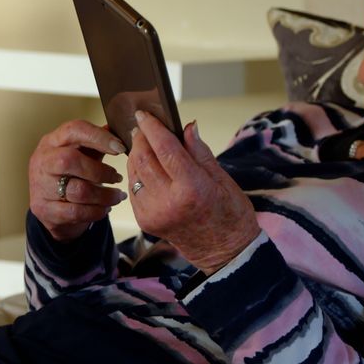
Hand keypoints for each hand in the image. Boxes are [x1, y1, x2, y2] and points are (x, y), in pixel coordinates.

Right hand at [28, 121, 127, 242]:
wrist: (51, 206)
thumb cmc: (72, 173)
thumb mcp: (83, 153)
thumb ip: (99, 142)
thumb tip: (122, 128)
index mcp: (53, 141)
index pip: (74, 130)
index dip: (99, 137)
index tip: (121, 148)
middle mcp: (42, 161)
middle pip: (69, 161)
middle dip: (100, 171)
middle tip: (118, 177)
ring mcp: (40, 186)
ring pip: (78, 191)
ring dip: (105, 195)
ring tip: (118, 196)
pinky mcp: (43, 209)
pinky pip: (76, 212)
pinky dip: (97, 211)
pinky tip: (106, 208)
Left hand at [128, 110, 260, 274]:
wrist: (224, 249)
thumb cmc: (230, 211)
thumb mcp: (222, 178)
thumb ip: (199, 152)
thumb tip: (186, 126)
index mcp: (192, 188)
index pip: (165, 149)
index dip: (153, 128)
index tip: (144, 113)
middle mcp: (169, 201)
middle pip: (144, 159)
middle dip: (141, 139)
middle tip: (143, 125)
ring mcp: (154, 213)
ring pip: (134, 173)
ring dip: (136, 154)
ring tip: (145, 143)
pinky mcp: (146, 221)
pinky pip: (134, 189)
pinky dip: (137, 173)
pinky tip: (147, 166)